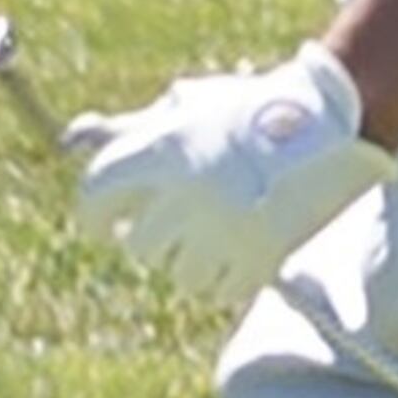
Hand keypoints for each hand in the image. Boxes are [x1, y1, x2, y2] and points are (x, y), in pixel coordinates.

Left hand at [64, 45, 396, 298]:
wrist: (329, 125)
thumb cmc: (244, 114)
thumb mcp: (184, 109)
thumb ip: (125, 130)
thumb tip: (68, 139)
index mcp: (164, 148)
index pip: (96, 193)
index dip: (92, 214)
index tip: (100, 224)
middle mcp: (187, 192)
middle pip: (137, 245)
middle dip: (149, 238)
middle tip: (171, 223)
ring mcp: (222, 229)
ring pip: (177, 273)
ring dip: (188, 259)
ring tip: (213, 231)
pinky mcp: (256, 258)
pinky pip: (218, 289)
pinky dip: (222, 276)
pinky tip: (236, 247)